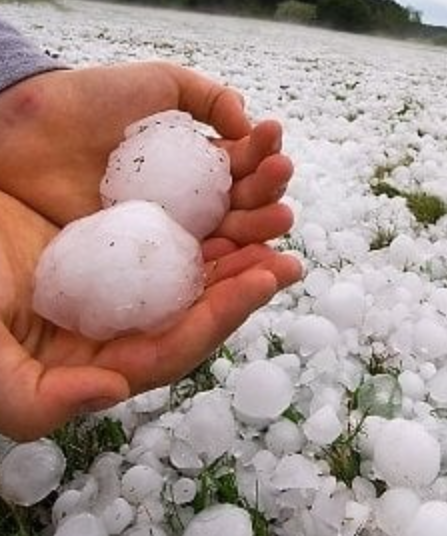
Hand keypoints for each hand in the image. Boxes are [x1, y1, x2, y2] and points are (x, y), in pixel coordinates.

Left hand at [0, 61, 293, 243]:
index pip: (240, 170)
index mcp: (194, 165)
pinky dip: (223, 267)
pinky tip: (246, 255)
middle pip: (241, 208)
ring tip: (280, 214)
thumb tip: (248, 121)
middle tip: (280, 180)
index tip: (273, 143)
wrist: (31, 129)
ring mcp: (165, 235)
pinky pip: (188, 270)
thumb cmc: (92, 101)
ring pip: (224, 241)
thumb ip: (209, 97)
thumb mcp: (160, 83)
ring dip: (259, 230)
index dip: (262, 158)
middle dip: (268, 194)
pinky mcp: (140, 262)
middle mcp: (186, 203)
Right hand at [0, 192, 300, 440]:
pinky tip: (234, 170)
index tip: (264, 278)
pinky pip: (179, 212)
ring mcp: (130, 264)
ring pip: (198, 252)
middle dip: (248, 275)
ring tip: (277, 197)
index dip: (223, 314)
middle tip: (288, 248)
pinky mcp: (126, 222)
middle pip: (201, 298)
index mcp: (105, 350)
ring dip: (241, 228)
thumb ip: (37, 397)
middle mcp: (127, 308)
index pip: (177, 342)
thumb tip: (114, 390)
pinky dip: (211, 192)